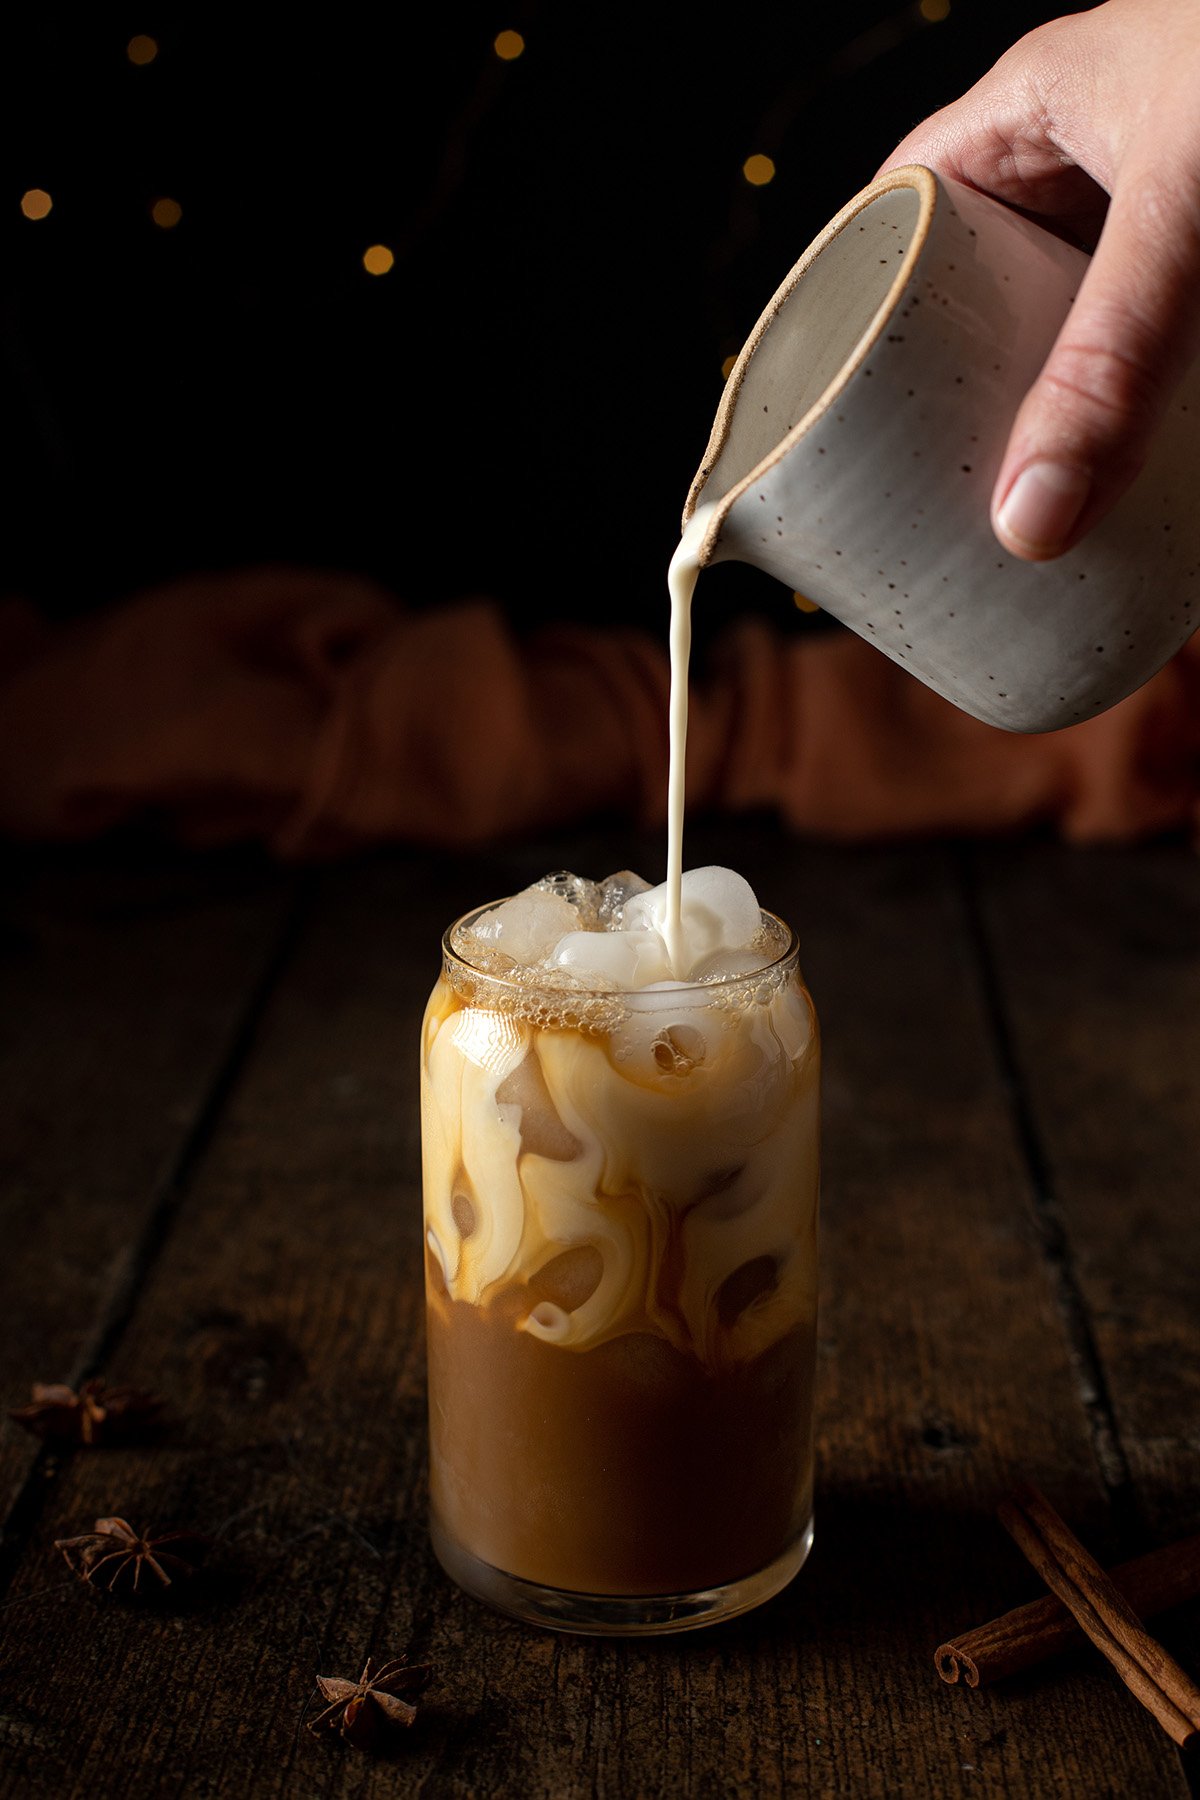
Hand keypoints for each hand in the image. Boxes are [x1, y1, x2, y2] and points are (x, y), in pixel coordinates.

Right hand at [879, 0, 1199, 560]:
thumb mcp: (1189, 222)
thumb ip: (1111, 369)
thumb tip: (1026, 527)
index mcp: (1043, 99)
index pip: (902, 198)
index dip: (852, 289)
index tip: (823, 398)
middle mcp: (1098, 147)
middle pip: (976, 272)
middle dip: (946, 370)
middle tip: (917, 475)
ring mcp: (1165, 199)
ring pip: (1064, 310)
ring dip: (1039, 392)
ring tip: (1000, 492)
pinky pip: (1146, 333)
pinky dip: (1124, 393)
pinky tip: (1113, 460)